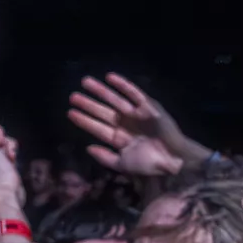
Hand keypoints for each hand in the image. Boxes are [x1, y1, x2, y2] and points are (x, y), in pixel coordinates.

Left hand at [67, 73, 199, 177]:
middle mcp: (126, 124)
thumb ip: (105, 158)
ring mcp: (137, 114)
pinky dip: (123, 85)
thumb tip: (88, 148)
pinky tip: (110, 78)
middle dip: (88, 104)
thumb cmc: (149, 164)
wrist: (172, 159)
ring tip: (85, 82)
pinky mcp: (149, 106)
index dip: (84, 120)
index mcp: (119, 139)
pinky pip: (134, 93)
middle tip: (72, 96)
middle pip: (103, 112)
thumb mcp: (123, 165)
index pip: (98, 128)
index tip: (70, 113)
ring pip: (115, 100)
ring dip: (101, 91)